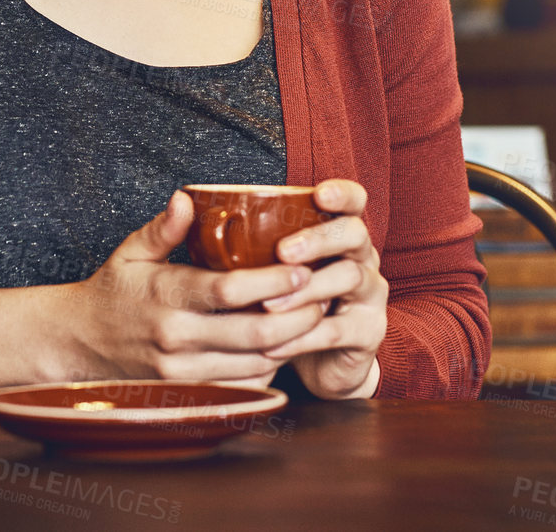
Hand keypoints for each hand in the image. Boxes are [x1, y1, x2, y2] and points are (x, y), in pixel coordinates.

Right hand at [63, 190, 327, 384]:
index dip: (272, 282)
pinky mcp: (187, 390)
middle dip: (297, 316)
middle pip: (253, 333)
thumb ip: (163, 228)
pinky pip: (242, 384)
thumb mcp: (130, 251)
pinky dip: (270, 366)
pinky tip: (286, 344)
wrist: (80, 343)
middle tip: (324, 294)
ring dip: (291, 343)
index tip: (303, 269)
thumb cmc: (114, 290)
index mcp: (166, 295)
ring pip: (254, 364)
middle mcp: (175, 337)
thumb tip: (186, 198)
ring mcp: (182, 370)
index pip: (228, 291)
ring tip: (316, 317)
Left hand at [258, 179, 387, 399]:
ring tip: (268, 305)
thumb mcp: (270, 267)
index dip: (342, 194)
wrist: (325, 361)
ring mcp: (371, 294)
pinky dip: (304, 337)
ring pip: (349, 278)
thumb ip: (238, 237)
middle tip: (282, 252)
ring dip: (306, 290)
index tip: (319, 194)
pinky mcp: (368, 331)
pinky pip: (339, 330)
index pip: (354, 201)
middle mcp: (362, 257)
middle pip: (354, 234)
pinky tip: (274, 345)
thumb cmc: (290, 301)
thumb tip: (184, 201)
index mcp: (340, 233)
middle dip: (319, 239)